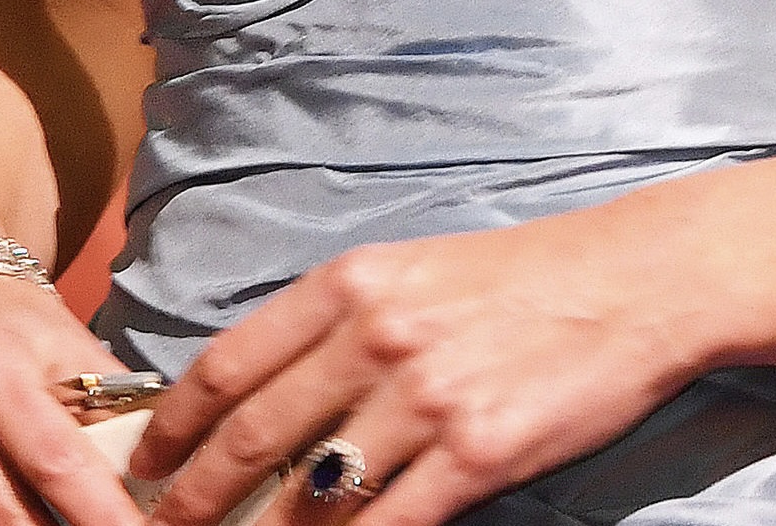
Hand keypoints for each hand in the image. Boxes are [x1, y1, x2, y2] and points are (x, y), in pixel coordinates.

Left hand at [126, 209, 708, 525]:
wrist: (633, 282)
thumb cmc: (520, 278)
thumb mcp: (414, 273)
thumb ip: (338, 325)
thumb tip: (260, 396)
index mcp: (352, 282)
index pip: (227, 364)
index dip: (171, 427)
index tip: (142, 467)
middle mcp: (375, 336)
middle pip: (249, 438)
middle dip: (191, 502)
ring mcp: (424, 400)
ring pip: (307, 500)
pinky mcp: (476, 456)